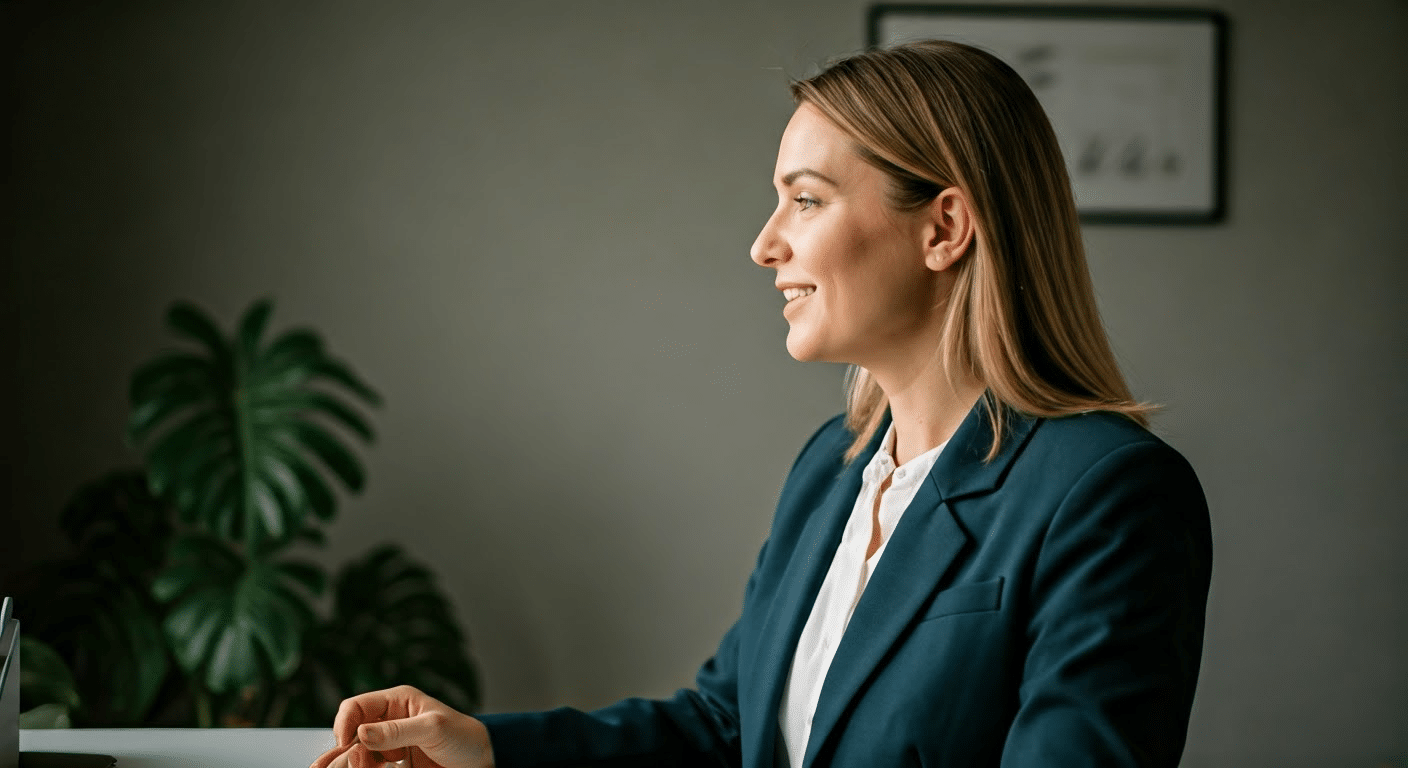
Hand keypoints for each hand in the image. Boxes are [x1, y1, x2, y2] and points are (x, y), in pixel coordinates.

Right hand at [309, 685, 494, 767]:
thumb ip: (398, 730)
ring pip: (357, 755)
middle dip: (344, 750)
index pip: (356, 707)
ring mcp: (390, 746)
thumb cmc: (464, 736)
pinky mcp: (393, 766)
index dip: (345, 723)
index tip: (346, 744)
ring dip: (353, 764)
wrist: (482, 761)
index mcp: (397, 702)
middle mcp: (389, 722)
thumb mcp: (433, 728)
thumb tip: (362, 732)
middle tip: (344, 764)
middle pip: (351, 734)